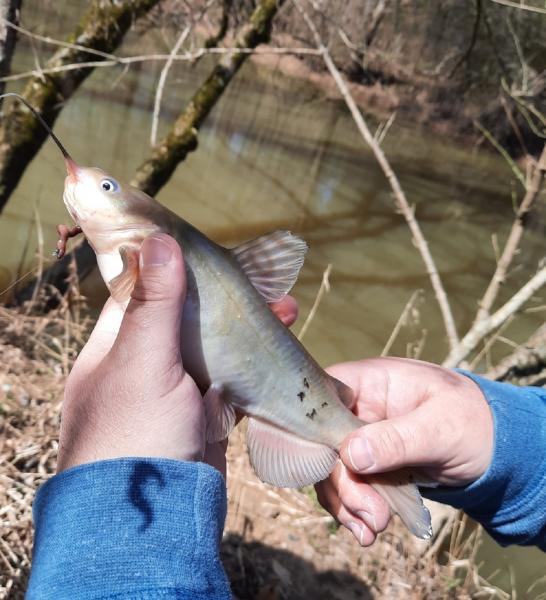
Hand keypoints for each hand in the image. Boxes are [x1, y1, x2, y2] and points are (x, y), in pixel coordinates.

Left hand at [58, 233, 297, 474]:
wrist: (152, 522)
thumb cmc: (135, 435)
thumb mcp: (142, 363)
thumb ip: (155, 304)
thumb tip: (161, 240)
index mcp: (115, 347)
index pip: (144, 292)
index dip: (177, 269)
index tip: (212, 252)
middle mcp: (142, 366)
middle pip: (186, 318)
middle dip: (226, 299)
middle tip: (266, 285)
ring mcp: (175, 393)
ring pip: (213, 348)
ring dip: (245, 330)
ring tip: (285, 312)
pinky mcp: (203, 416)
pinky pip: (230, 381)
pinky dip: (253, 366)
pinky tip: (278, 352)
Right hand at [316, 358, 493, 545]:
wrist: (494, 449)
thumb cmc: (472, 421)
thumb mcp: (441, 427)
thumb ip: (397, 439)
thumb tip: (351, 454)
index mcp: (370, 382)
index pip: (323, 394)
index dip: (315, 427)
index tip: (329, 464)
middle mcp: (357, 408)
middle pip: (324, 441)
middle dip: (342, 482)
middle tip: (371, 513)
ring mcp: (360, 437)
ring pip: (332, 470)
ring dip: (347, 503)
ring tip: (373, 529)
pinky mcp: (368, 465)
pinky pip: (348, 486)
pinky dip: (353, 510)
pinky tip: (366, 531)